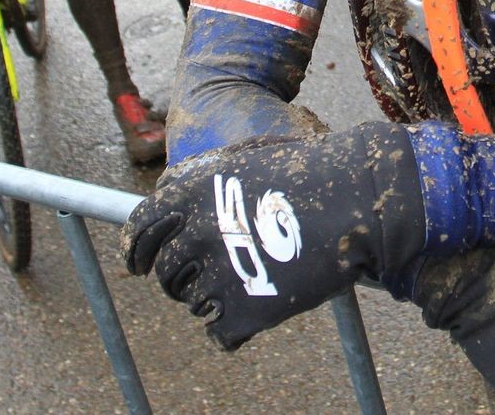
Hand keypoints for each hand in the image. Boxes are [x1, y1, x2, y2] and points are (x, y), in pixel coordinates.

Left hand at [122, 123, 423, 349]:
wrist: (359, 195)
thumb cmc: (309, 170)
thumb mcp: (242, 160)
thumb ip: (200, 182)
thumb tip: (168, 200)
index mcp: (190, 191)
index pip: (140, 230)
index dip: (135, 251)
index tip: (138, 265)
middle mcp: (196, 231)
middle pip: (166, 273)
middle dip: (180, 278)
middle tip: (205, 278)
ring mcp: (220, 271)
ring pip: (193, 303)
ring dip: (213, 300)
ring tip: (248, 285)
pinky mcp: (246, 310)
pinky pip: (219, 334)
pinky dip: (234, 328)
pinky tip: (257, 310)